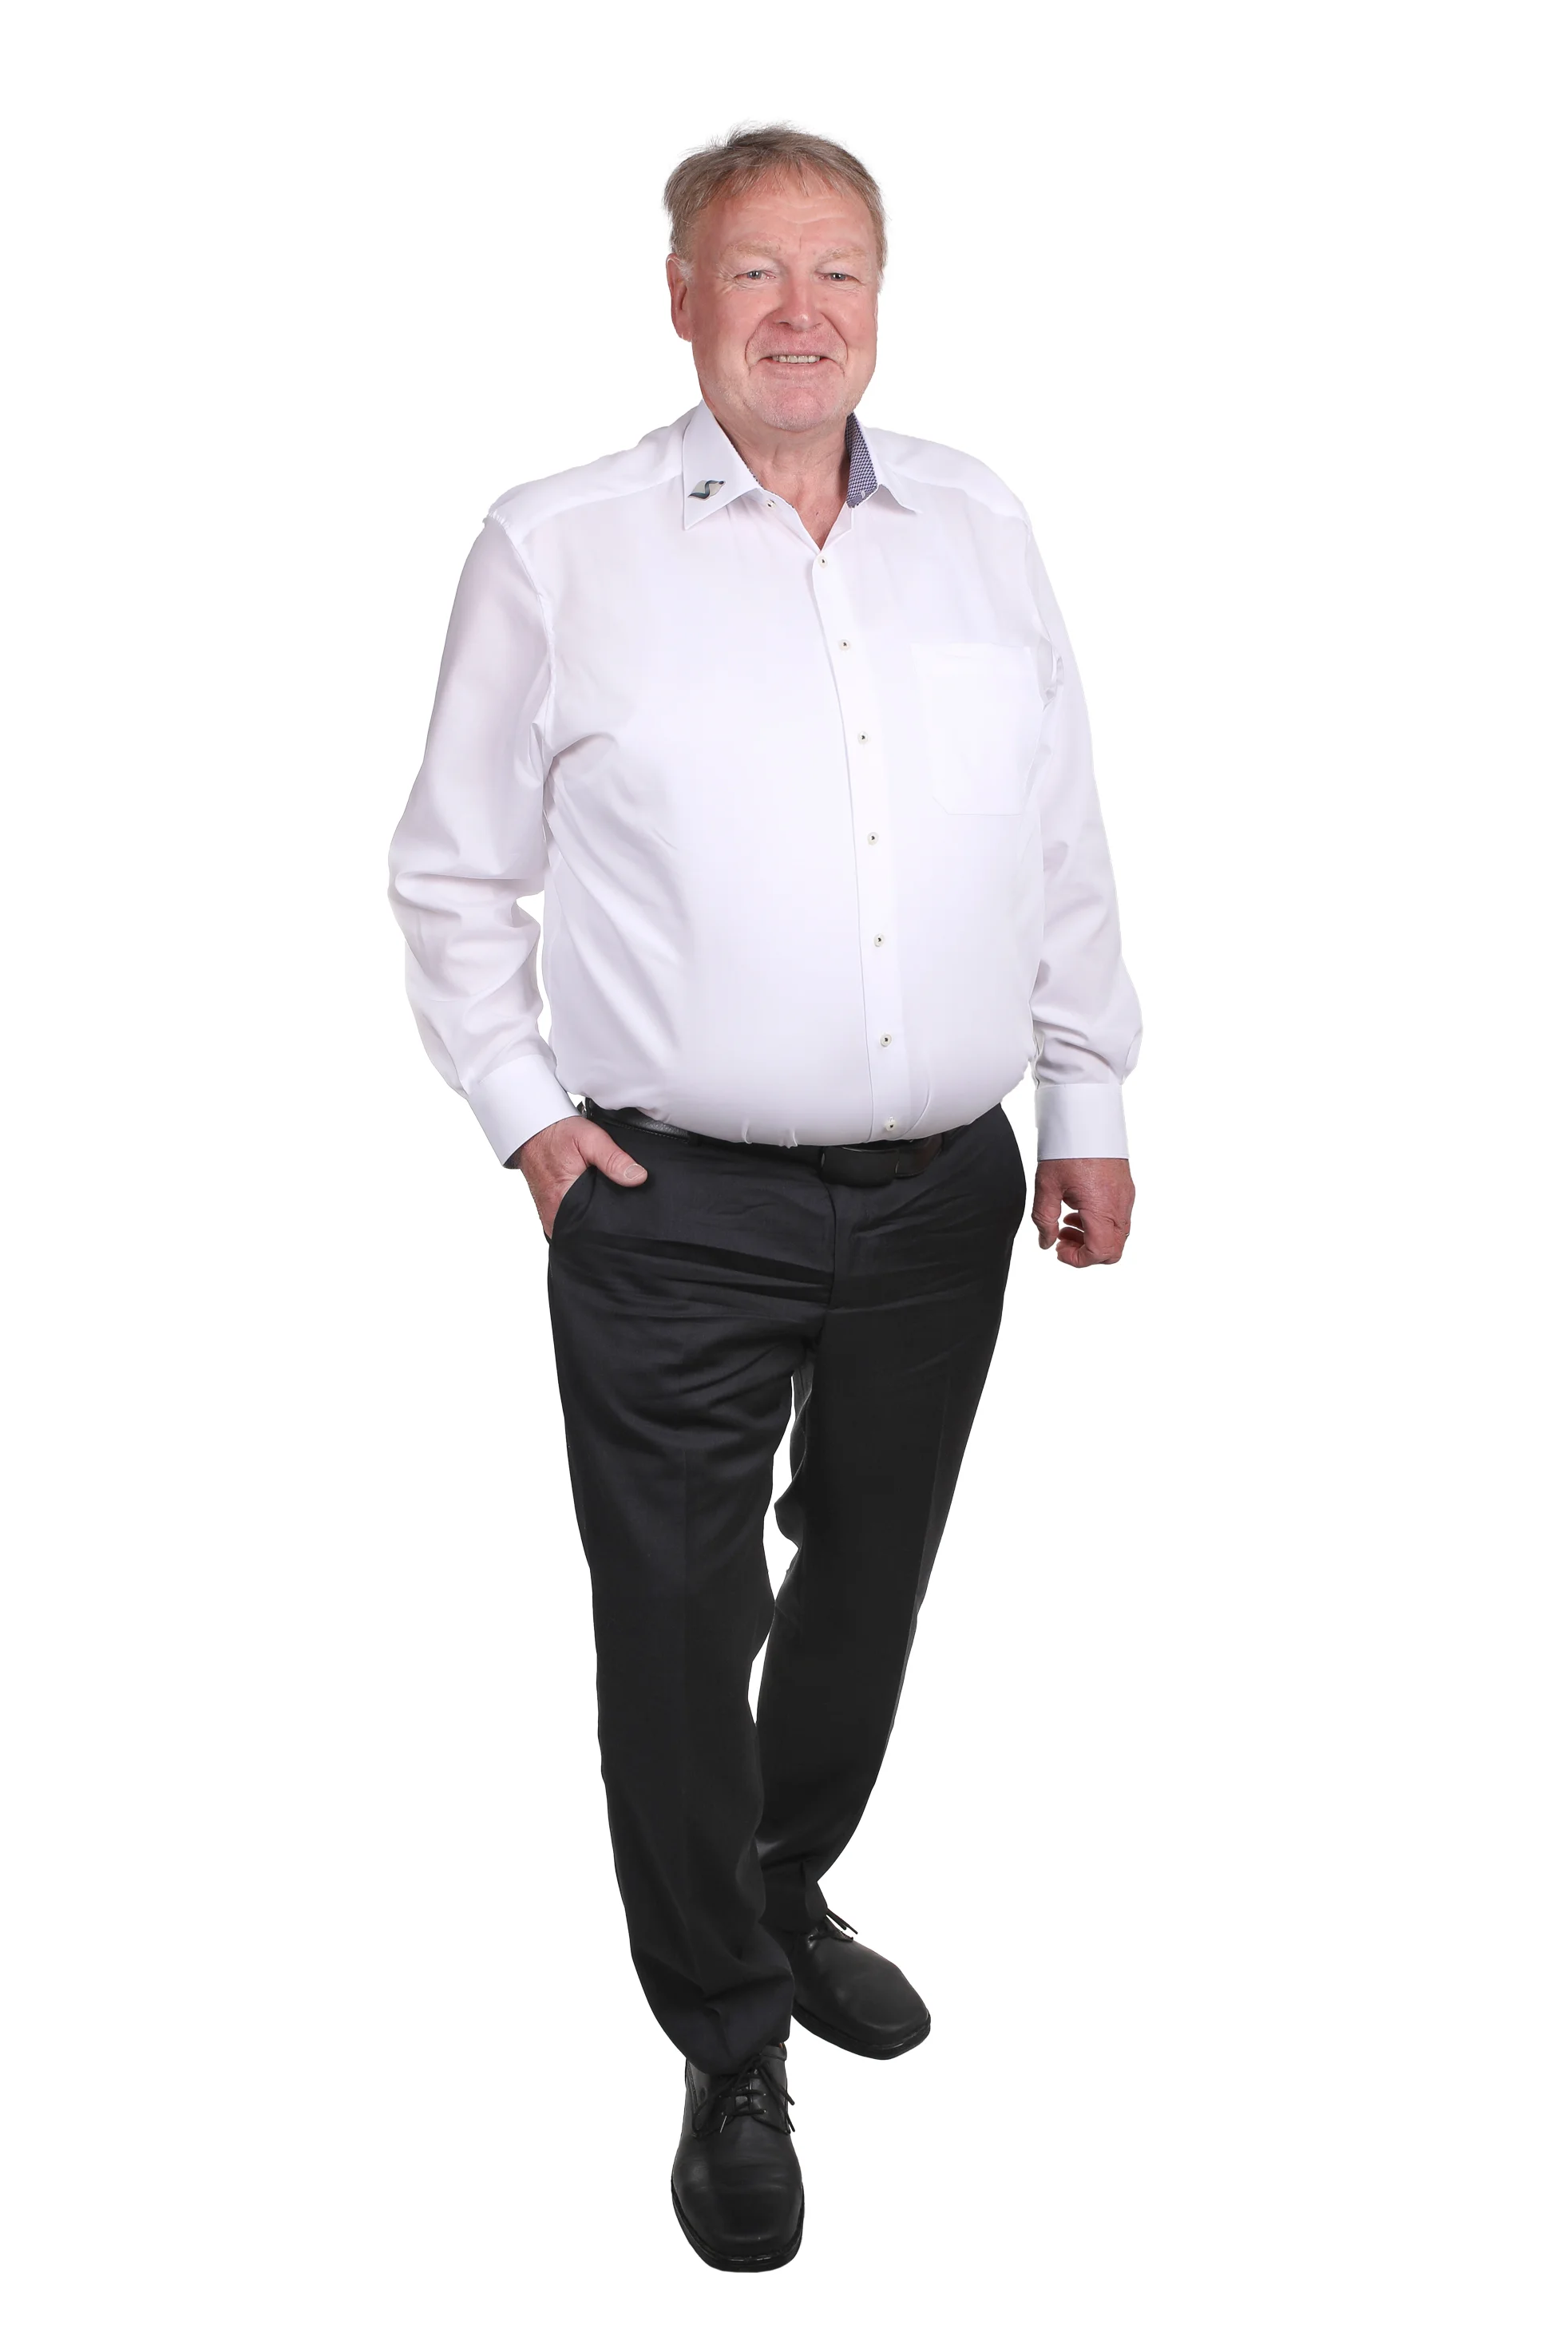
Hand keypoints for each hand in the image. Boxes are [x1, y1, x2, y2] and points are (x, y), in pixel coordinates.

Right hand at [512, 1114, 647, 1237]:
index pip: (596, 1226)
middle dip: (606, 1222)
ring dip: (594, 1220)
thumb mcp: (590, 1139)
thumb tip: (638, 1177)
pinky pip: (571, 1223)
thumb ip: (613, 1159)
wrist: (533, 1131)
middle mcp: (555, 1215)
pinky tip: (593, 1205)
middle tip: (620, 1206)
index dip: (615, 1221)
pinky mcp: (550, 1214)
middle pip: (589, 1231)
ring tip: (607, 1205)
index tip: (629, 1214)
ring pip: (580, 1229)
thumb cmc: (558, 1134)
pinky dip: (583, 1216)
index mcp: (563, 1201)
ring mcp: (551, 1217)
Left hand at [1033, 1157, 1134, 1266]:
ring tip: (1066, 1222)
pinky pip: (1119, 1218)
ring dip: (1092, 1237)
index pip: (1100, 1252)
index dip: (1078, 1259)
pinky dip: (1100, 1223)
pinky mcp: (1125, 1188)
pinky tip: (1078, 1208)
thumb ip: (1044, 1219)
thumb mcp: (1046, 1186)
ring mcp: (1126, 1196)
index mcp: (1102, 1207)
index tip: (1059, 1249)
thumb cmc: (1067, 1146)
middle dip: (1086, 1252)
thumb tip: (1046, 1241)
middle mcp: (1120, 1205)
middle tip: (1062, 1239)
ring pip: (1117, 1235)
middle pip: (1113, 1250)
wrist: (1086, 1115)